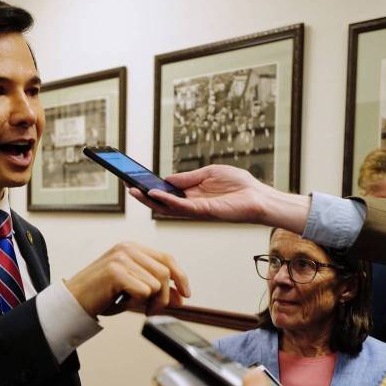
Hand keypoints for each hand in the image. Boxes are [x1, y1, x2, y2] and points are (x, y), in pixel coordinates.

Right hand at [64, 242, 190, 316]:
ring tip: (127, 303)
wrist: (73, 302)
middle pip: (165, 273)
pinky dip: (134, 303)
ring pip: (157, 284)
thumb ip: (157, 291)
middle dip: (163, 298)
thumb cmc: (101, 296)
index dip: (181, 277)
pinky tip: (118, 302)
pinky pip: (144, 292)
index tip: (186, 295)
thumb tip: (181, 298)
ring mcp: (122, 258)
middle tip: (150, 312)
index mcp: (132, 248)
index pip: (167, 258)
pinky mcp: (117, 271)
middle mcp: (128, 248)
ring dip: (146, 302)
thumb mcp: (134, 291)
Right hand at [127, 164, 309, 232]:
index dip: (150, 186)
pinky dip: (166, 201)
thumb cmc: (239, 185)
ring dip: (149, 200)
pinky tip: (154, 194)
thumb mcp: (209, 173)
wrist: (258, 196)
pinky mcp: (203, 212)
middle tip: (127, 186)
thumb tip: (166, 179)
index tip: (135, 179)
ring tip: (133, 191)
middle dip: (143, 195)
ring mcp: (196, 210)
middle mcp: (191, 205)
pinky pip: (181, 207)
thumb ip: (187, 177)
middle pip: (162, 202)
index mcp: (192, 194)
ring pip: (167, 208)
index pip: (166, 192)